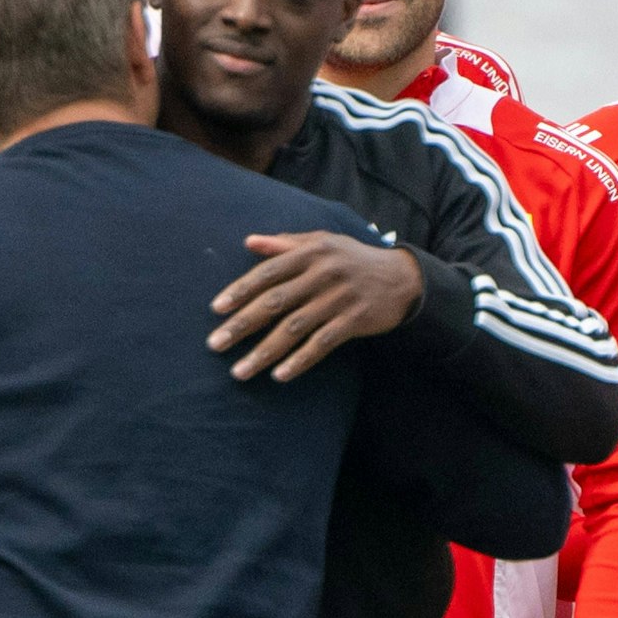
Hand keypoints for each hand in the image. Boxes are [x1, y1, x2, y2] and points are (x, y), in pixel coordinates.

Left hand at [207, 232, 421, 381]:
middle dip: (241, 325)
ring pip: (294, 329)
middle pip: (275, 302)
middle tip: (215, 345)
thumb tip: (250, 242)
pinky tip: (279, 375)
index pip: (267, 273)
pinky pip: (321, 344)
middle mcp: (322, 274)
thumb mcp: (322, 242)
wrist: (402, 277)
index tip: (216, 309)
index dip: (240, 291)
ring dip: (264, 352)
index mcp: (310, 252)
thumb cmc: (352, 259)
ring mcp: (338, 298)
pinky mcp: (354, 320)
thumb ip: (285, 244)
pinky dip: (299, 361)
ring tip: (239, 371)